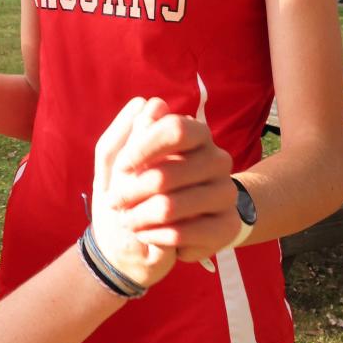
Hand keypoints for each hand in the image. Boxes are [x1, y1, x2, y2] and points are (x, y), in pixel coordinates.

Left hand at [91, 98, 235, 287]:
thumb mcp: (115, 161)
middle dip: (131, 192)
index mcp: (194, 134)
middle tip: (117, 203)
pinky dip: (153, 236)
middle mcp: (217, 159)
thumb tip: (149, 104)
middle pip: (167, 173)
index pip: (175, 129)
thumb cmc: (130, 190)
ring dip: (138, 217)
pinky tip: (146, 235)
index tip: (122, 167)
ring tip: (129, 221)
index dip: (143, 147)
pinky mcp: (227, 227)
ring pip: (171, 206)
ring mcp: (226, 193)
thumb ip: (128, 132)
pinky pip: (181, 233)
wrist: (142, 239)